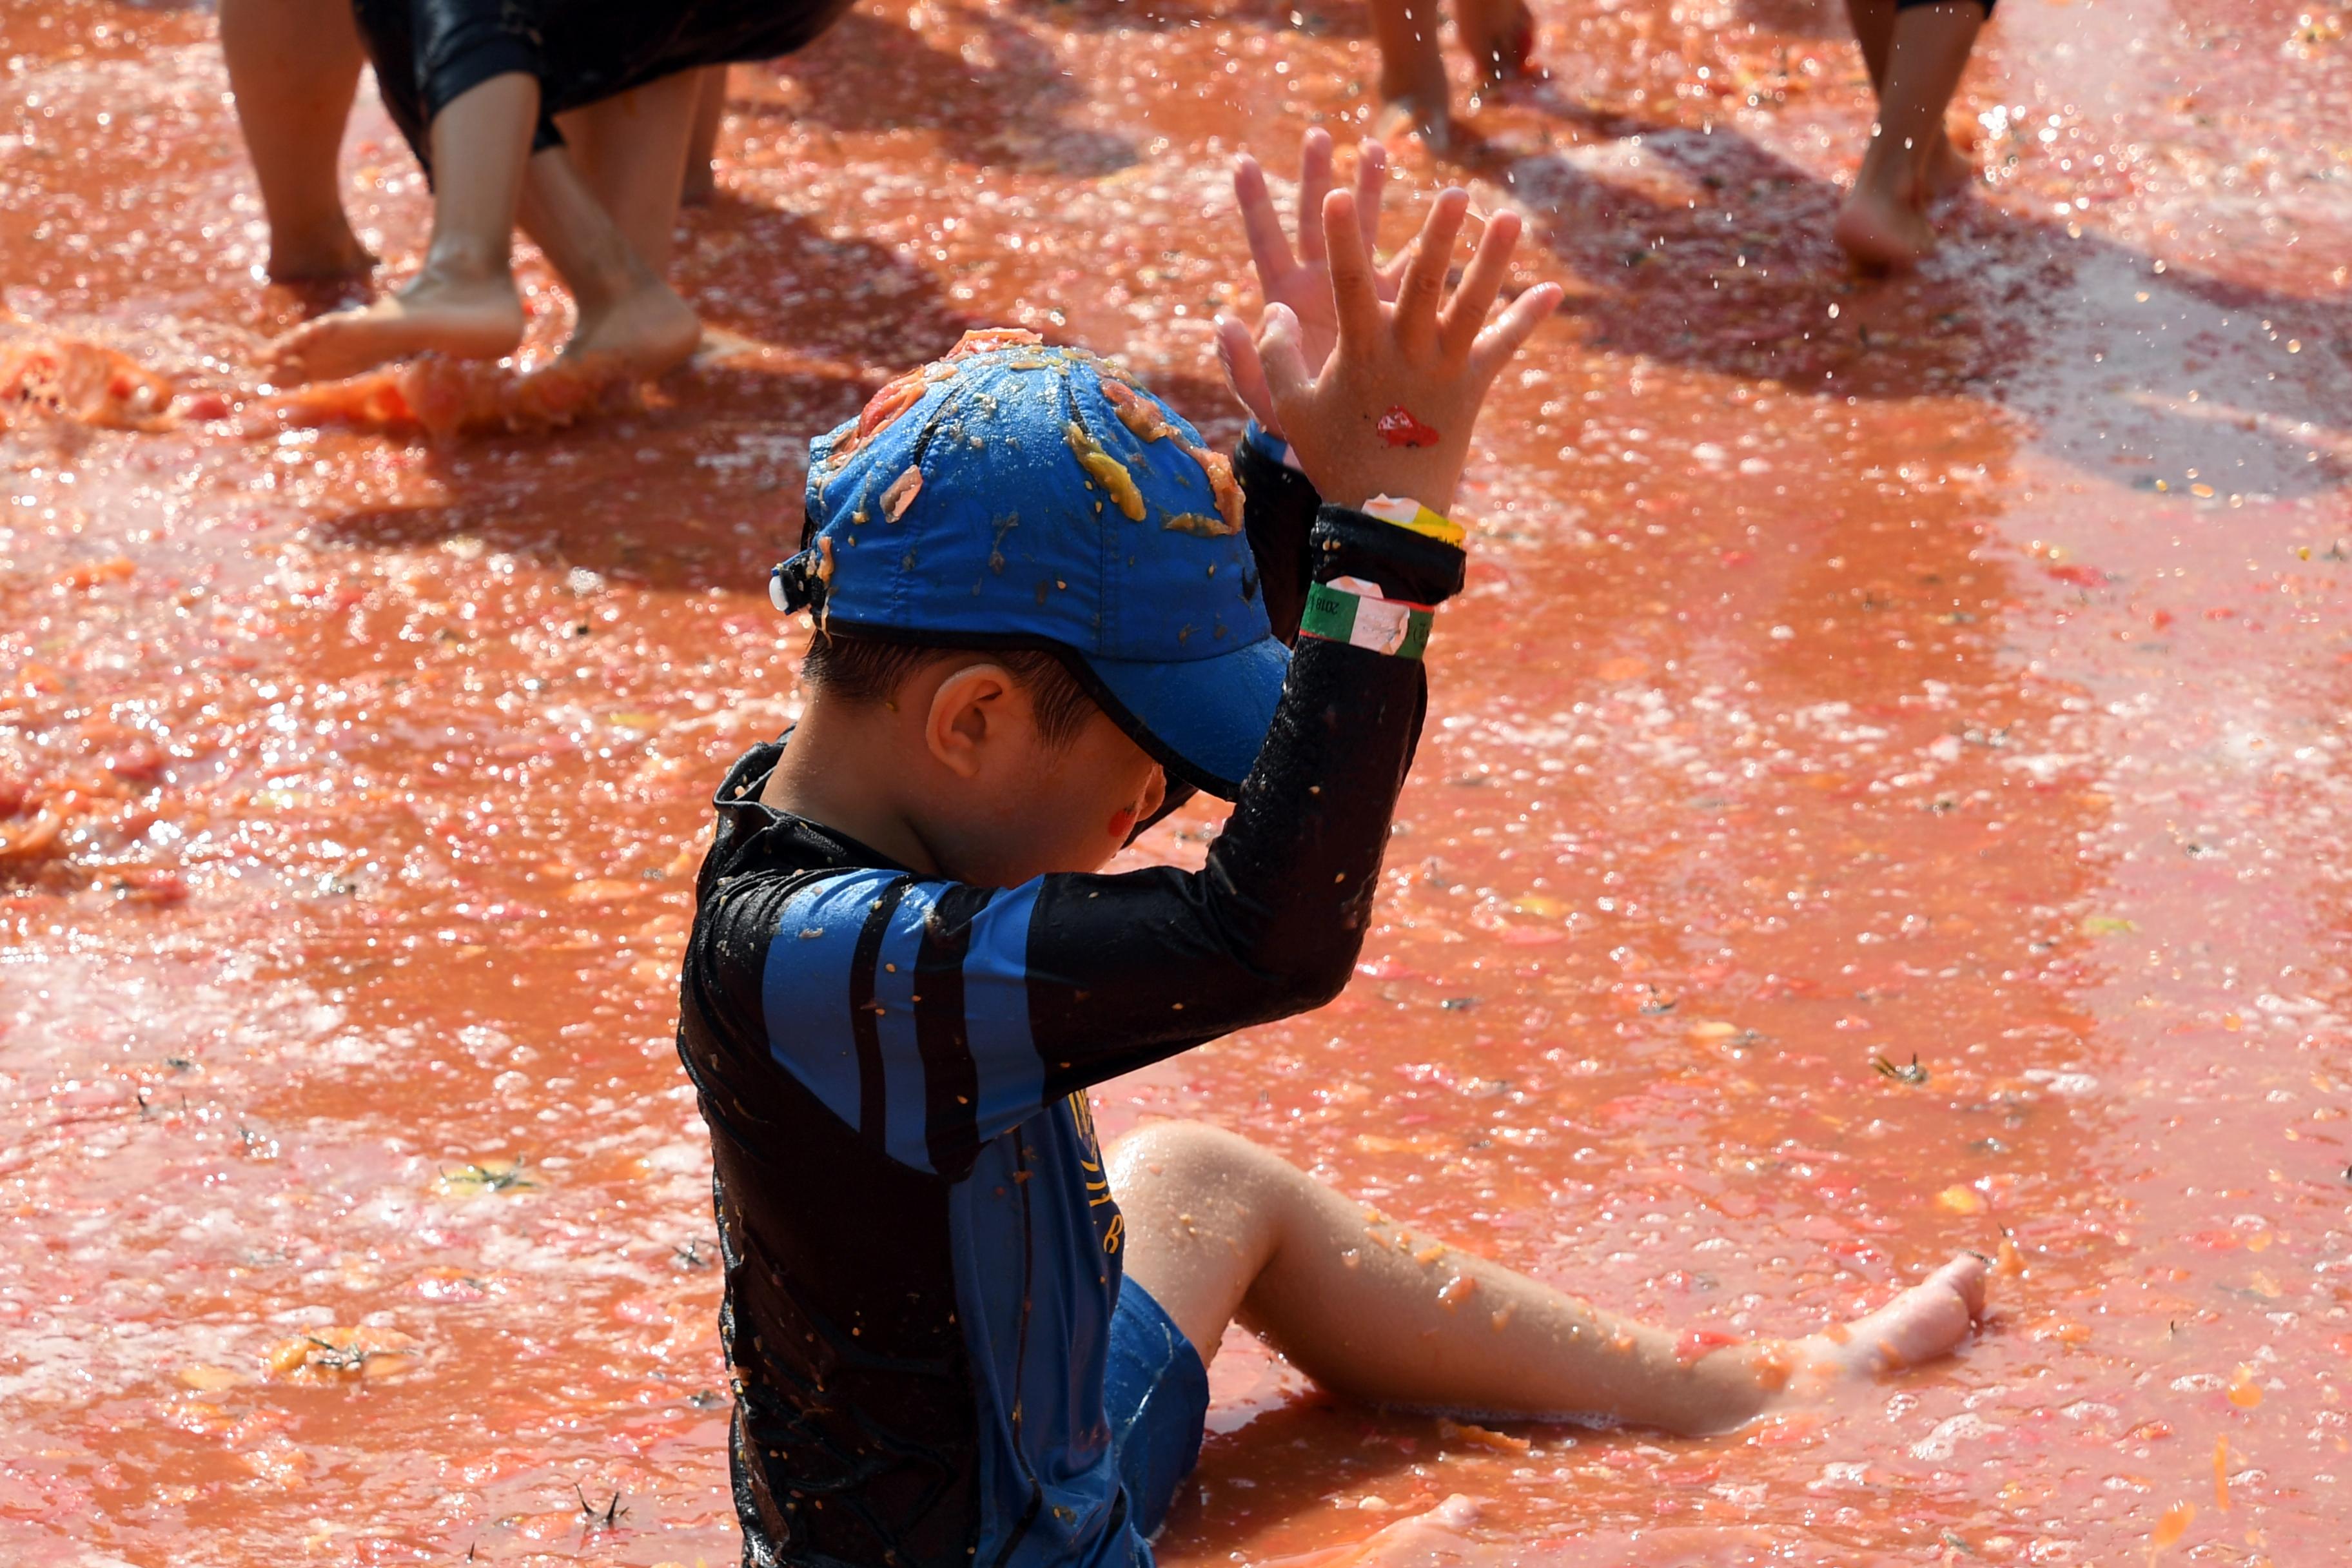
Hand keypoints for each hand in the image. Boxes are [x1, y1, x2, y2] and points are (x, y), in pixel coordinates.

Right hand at [1216, 186, 1560, 515]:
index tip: (1337, 193)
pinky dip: (1527, 319)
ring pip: (1473, 306)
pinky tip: (1553, 290)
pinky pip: (1504, 347)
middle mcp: (1407, 352)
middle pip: (1425, 283)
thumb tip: (1270, 308)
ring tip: (1510, 218)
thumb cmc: (1333, 455)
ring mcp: (1445, 369)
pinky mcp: (1473, 387)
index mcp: (1359, 351)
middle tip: (1454, 193)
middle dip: (1439, 234)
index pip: (1348, 283)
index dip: (1340, 238)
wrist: (1387, 513)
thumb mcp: (1289, 408)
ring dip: (1492, 260)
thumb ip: (1273, 356)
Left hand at [1223, 129, 1409, 438]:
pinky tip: (1434, 209)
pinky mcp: (1392, 306)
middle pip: (1317, 222)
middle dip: (1318, 177)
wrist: (1340, 443)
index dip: (1254, 204)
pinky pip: (1409, 265)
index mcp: (1285, 299)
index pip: (1265, 242)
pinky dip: (1421, 241)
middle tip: (1320, 136)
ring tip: (1375, 147)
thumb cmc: (1293, 426)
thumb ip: (1242, 364)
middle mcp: (1320, 285)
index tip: (1242, 161)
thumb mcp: (1265, 399)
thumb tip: (1223, 322)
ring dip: (1370, 189)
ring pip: (1365, 230)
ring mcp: (1357, 291)